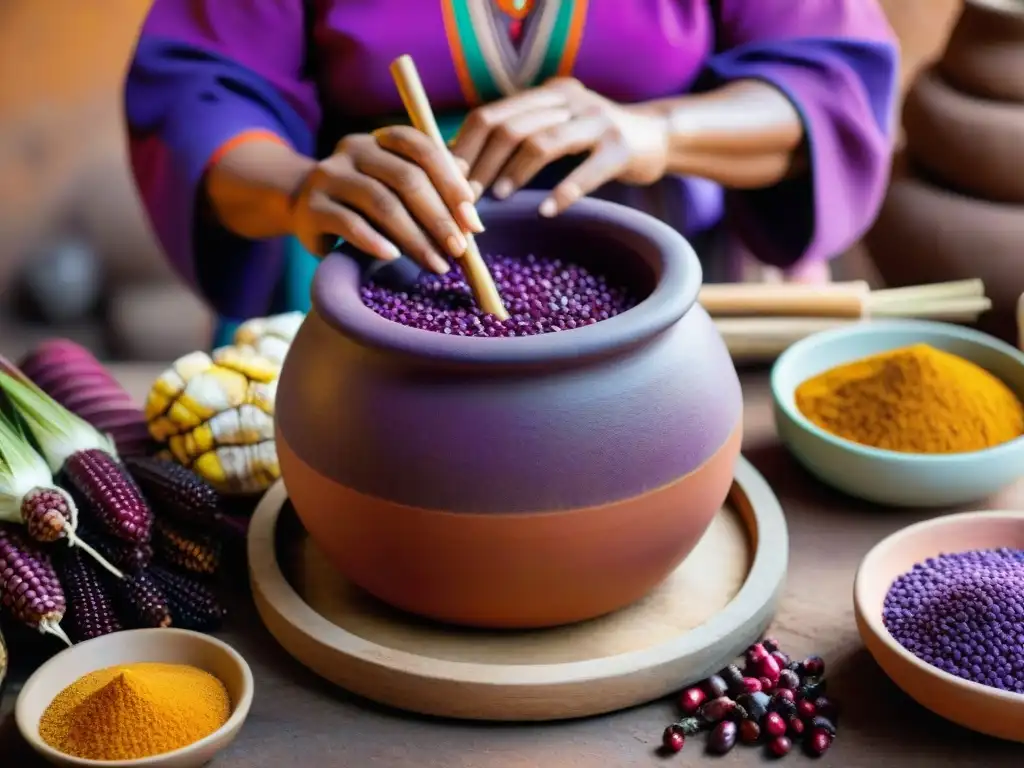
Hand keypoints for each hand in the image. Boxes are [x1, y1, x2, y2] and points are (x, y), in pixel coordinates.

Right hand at [292, 128, 482, 273]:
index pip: (422, 149)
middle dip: (439, 218)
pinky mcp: (312, 208)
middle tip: (459, 250)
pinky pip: (348, 224)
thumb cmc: (365, 199)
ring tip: (436, 264)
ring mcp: (329, 177)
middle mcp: (353, 149)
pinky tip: (393, 258)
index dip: (451, 183)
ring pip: (381, 203)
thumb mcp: (399, 185)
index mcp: (381, 139)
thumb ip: (434, 183)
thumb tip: (472, 194)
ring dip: (415, 238)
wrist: (304, 207)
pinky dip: (374, 242)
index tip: (473, 220)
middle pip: (406, 179)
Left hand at [451, 78, 669, 216]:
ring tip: (499, 198)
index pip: (491, 115)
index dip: (466, 148)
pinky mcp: (621, 148)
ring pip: (543, 143)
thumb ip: (518, 137)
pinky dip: (563, 191)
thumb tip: (460, 163)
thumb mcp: (555, 128)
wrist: (657, 137)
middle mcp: (569, 100)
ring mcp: (597, 121)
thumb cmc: (594, 142)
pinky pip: (587, 170)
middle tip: (468, 198)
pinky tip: (546, 210)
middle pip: (510, 127)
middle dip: (483, 165)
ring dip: (515, 173)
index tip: (449, 180)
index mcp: (546, 94)